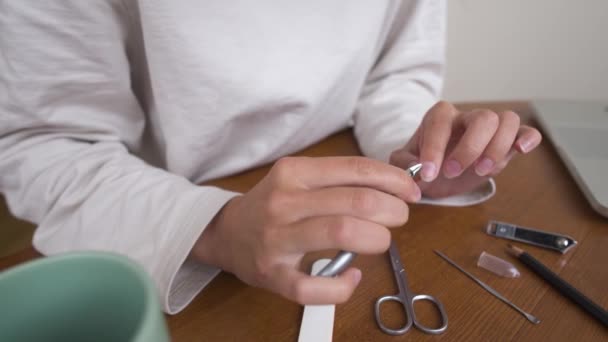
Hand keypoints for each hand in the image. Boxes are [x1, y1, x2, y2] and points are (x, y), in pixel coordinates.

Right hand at [191, 157, 420, 304]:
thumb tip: (393, 184)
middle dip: (393, 210)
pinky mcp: (272, 274)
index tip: (411, 190)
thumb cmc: (272, 205)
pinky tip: (353, 276)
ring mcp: (277, 239)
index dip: (393, 179)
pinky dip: (343, 286)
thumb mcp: (298, 179)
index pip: (356, 169)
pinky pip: (314, 287)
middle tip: (399, 216)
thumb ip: (338, 179)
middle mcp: (284, 202)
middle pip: (358, 201)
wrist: (226, 232)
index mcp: (294, 173)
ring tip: (381, 241)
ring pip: (343, 233)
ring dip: (377, 239)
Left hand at [389, 101, 541, 197]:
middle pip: (483, 118)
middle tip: (453, 172)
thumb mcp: (404, 164)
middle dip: (470, 148)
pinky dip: (528, 138)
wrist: (439, 174)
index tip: (429, 173)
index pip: (440, 123)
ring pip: (506, 121)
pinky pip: (525, 130)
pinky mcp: (507, 141)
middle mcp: (467, 116)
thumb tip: (417, 168)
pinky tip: (521, 150)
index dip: (434, 148)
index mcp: (440, 116)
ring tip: (482, 170)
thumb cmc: (424, 164)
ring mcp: (490, 127)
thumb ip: (402, 164)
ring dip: (498, 148)